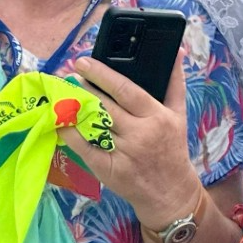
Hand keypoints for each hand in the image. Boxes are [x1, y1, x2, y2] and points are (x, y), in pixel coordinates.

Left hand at [63, 53, 200, 228]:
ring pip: (94, 125)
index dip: (103, 75)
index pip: (127, 90)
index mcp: (157, 117)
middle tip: (70, 75)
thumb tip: (176, 50)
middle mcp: (141, 134)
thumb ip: (175, 82)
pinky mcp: (108, 170)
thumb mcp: (179, 114)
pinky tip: (63, 122)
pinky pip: (85, 148)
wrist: (170, 192)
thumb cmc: (172, 148)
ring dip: (76, 108)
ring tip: (64, 94)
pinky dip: (71, 134)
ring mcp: (123, 153)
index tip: (84, 62)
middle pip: (106, 106)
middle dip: (85, 88)